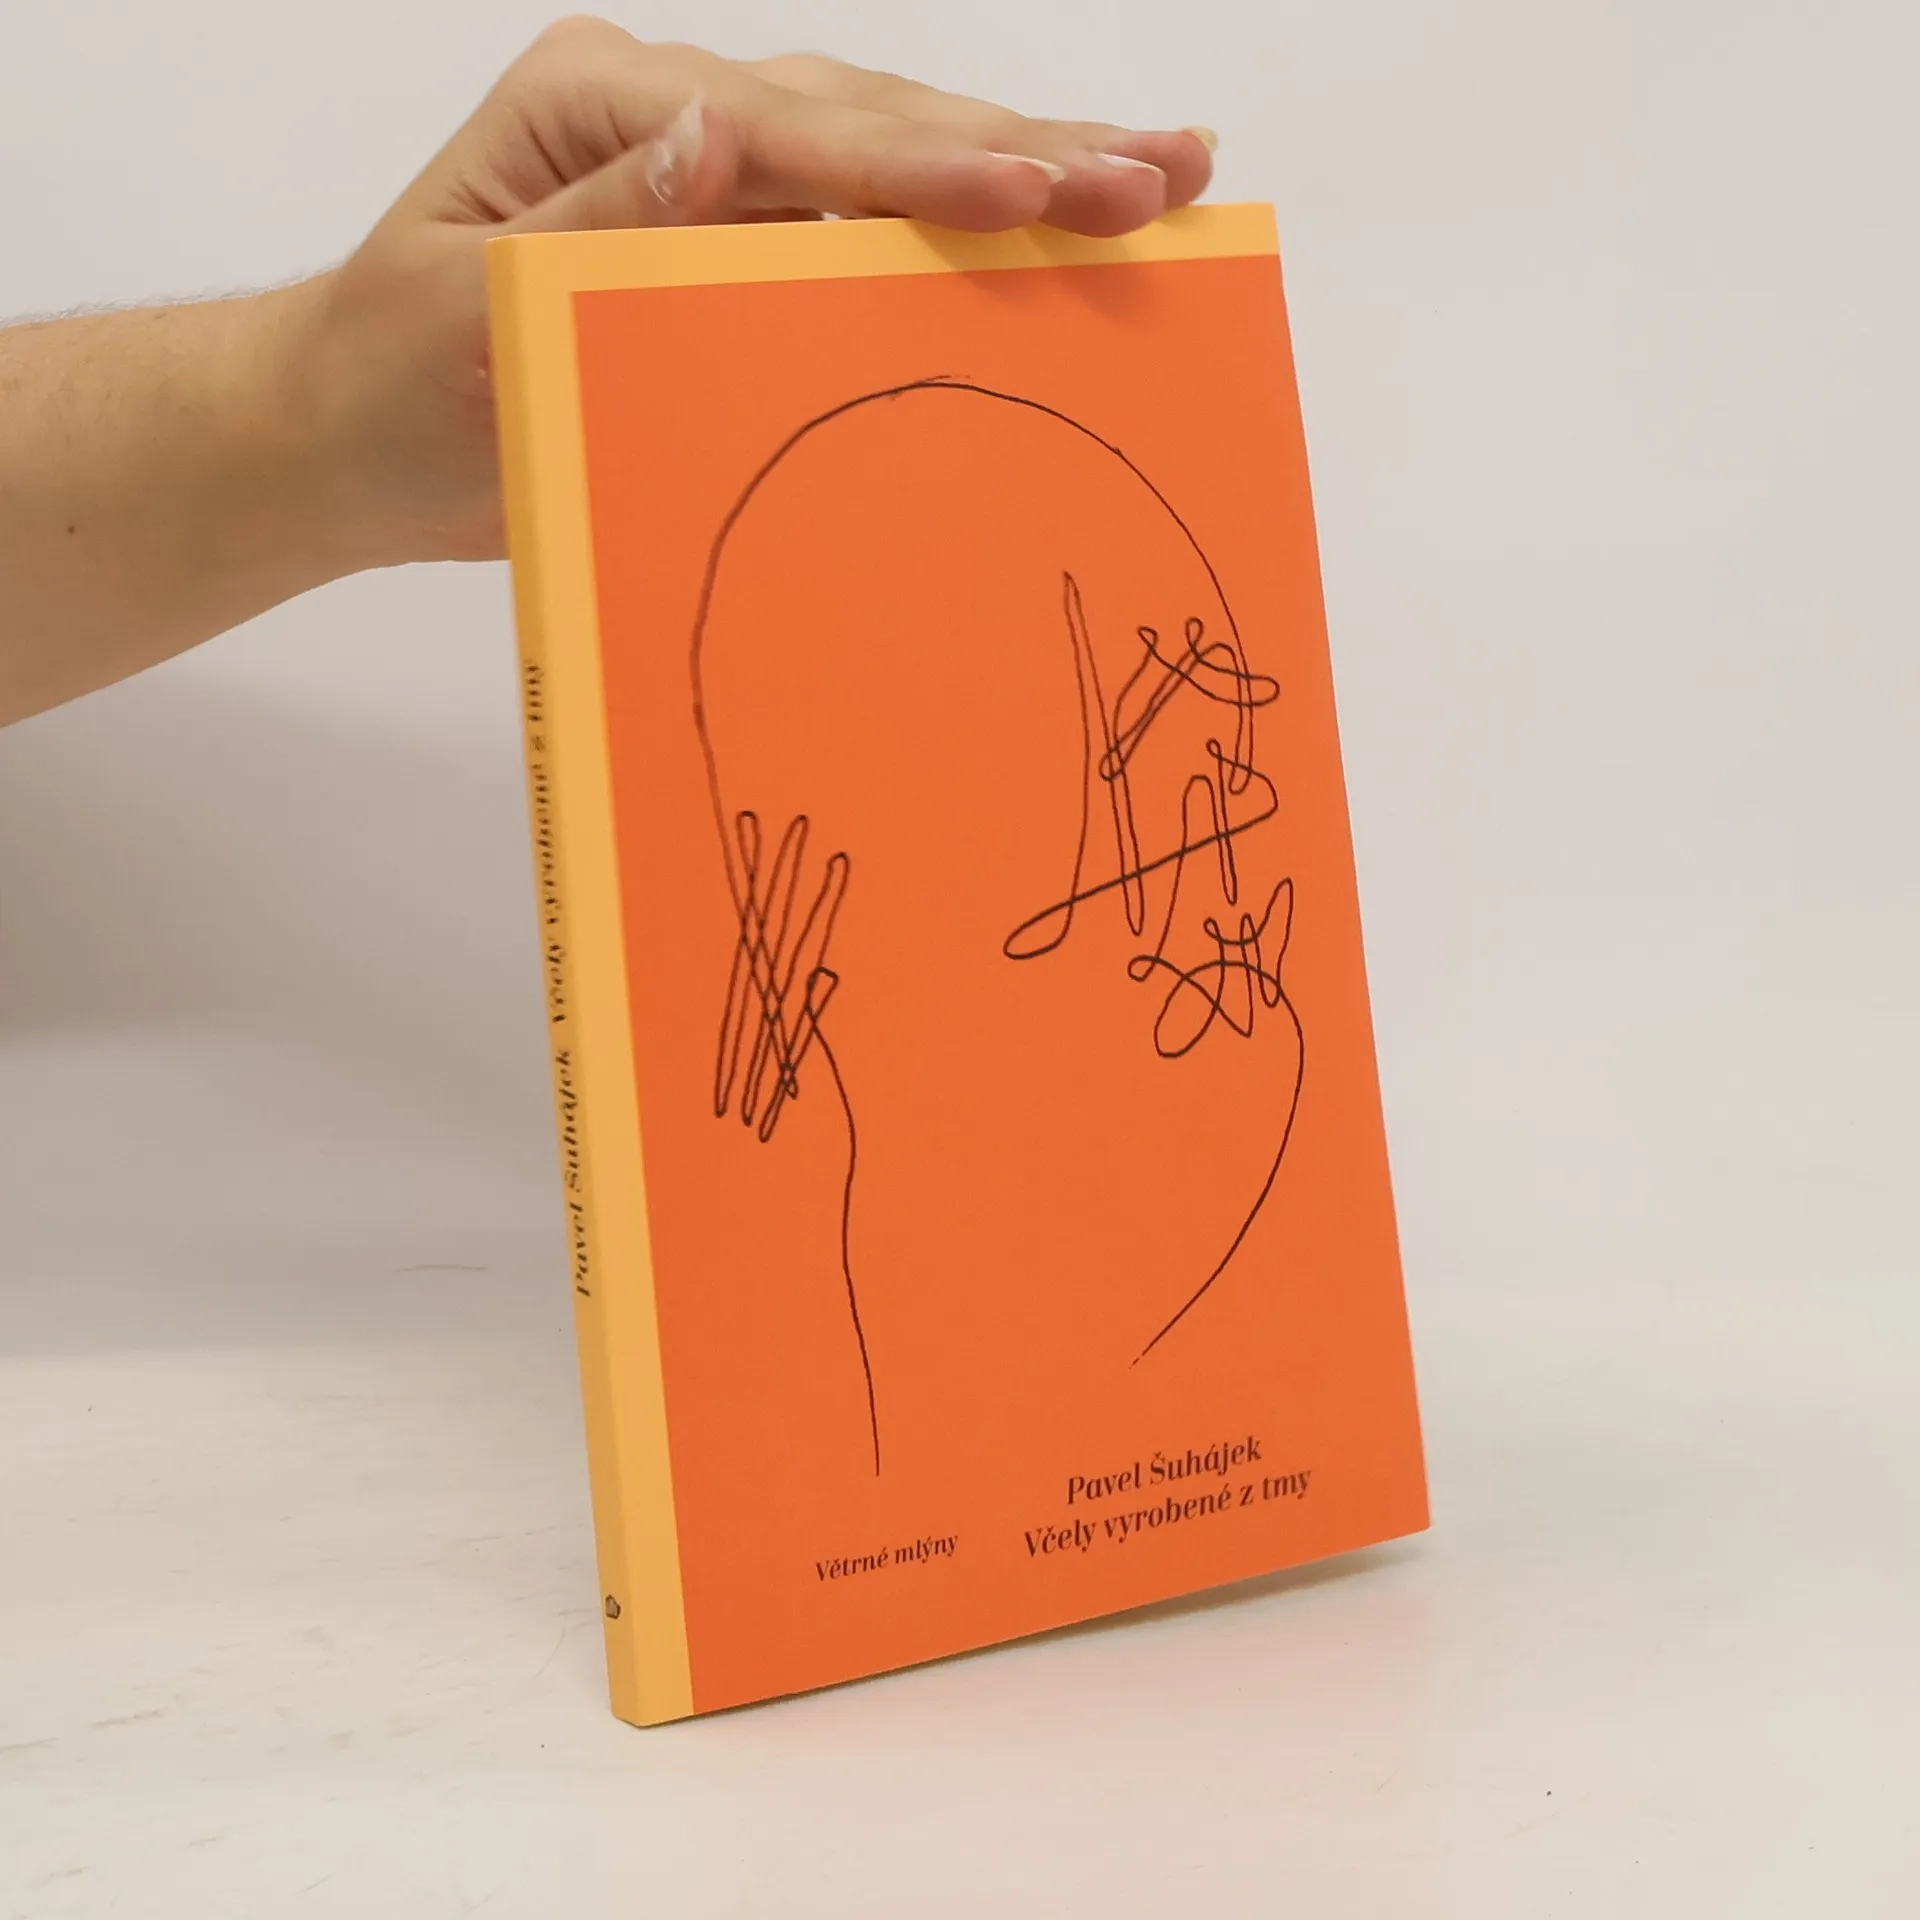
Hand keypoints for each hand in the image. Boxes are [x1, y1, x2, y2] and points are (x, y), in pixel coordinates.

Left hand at [292, 20, 1216, 567]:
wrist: (358, 438)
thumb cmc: (395, 374)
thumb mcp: (470, 301)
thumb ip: (604, 219)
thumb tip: (719, 136)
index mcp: (608, 103)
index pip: (799, 130)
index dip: (929, 163)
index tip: (1045, 186)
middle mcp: (676, 118)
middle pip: (877, 122)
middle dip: (1029, 148)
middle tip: (1167, 170)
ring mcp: (717, 178)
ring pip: (896, 160)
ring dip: (1032, 170)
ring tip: (1163, 179)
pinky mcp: (741, 248)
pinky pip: (871, 235)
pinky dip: (971, 239)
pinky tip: (1062, 232)